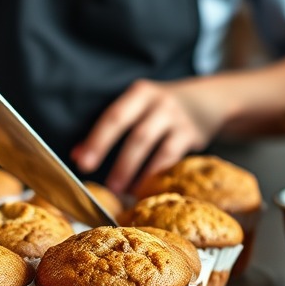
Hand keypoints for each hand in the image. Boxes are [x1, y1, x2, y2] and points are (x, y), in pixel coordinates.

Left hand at [71, 78, 219, 192]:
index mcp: (139, 94)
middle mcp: (158, 102)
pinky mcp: (191, 134)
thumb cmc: (159, 108)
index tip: (81, 162)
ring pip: (153, 147)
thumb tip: (77, 154)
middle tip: (104, 186)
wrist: (207, 100)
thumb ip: (109, 128)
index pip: (113, 117)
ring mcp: (177, 118)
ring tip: (121, 191)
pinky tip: (143, 189)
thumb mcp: (137, 108)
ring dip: (136, 171)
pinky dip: (156, 175)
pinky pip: (171, 157)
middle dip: (118, 161)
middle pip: (135, 133)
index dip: (97, 140)